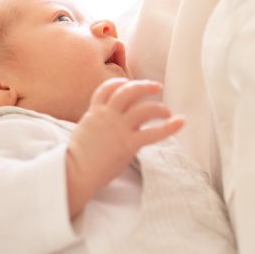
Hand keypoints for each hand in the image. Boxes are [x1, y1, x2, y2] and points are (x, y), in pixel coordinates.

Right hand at [66, 78, 184, 216]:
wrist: (74, 171)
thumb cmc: (76, 159)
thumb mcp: (83, 134)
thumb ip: (96, 127)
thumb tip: (109, 131)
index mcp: (94, 113)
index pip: (106, 89)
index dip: (118, 83)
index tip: (127, 82)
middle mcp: (107, 115)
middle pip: (128, 92)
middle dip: (144, 86)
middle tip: (156, 87)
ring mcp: (118, 128)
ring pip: (144, 109)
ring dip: (159, 108)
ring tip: (167, 112)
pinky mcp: (128, 143)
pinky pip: (153, 132)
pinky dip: (170, 127)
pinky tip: (180, 122)